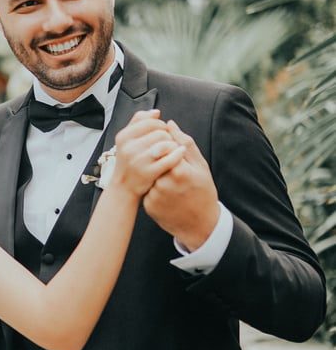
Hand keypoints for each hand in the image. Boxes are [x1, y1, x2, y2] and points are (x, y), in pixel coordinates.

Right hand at [110, 110, 185, 198]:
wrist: (123, 187)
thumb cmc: (128, 162)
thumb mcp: (126, 140)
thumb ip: (138, 122)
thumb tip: (156, 112)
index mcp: (124, 137)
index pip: (149, 121)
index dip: (160, 124)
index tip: (162, 131)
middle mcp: (129, 148)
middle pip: (159, 132)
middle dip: (167, 136)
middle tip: (167, 142)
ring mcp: (139, 160)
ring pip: (165, 143)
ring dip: (172, 145)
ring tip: (171, 149)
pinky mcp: (149, 172)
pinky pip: (170, 158)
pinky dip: (178, 154)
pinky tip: (180, 154)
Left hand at [142, 120, 220, 249]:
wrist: (200, 225)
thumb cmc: (203, 193)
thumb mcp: (201, 166)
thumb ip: (185, 144)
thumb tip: (170, 124)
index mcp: (180, 171)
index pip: (164, 146)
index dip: (167, 144)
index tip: (172, 148)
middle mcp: (165, 183)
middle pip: (154, 159)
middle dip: (159, 157)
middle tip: (170, 166)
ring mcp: (155, 195)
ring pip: (149, 173)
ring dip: (155, 172)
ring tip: (170, 181)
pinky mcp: (148, 205)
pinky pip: (146, 188)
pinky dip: (152, 186)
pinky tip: (166, 192)